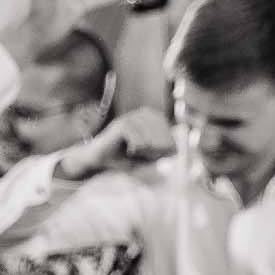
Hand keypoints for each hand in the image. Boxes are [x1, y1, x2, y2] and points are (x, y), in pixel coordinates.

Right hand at [58, 106, 173, 180]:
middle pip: (163, 141)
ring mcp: (133, 117)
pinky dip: (134, 151)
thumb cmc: (124, 159)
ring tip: (131, 151)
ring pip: (152, 143)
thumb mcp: (149, 156)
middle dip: (152, 153)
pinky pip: (140, 144)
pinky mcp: (123, 124)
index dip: (160, 153)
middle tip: (137, 153)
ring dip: (142, 153)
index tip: (145, 154)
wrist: (98, 160)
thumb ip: (164, 150)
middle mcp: (145, 114)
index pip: (171, 140)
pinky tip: (127, 150)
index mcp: (153, 117)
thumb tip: (176, 148)